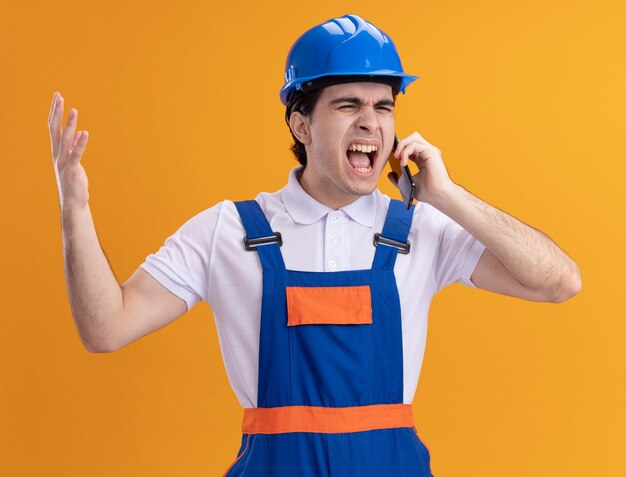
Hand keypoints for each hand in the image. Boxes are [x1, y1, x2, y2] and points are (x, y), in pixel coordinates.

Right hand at [48, 92, 89, 210]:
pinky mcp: (73, 169)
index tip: (57, 97)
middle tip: (58, 95)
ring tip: (74, 110)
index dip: (55, 111)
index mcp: (57, 151)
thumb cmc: (73, 181)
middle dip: (57, 112)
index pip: (53, 127)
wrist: (73, 201)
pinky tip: (85, 132)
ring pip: (65, 139)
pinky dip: (81, 143)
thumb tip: (77, 134)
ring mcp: (64, 161)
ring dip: (70, 124)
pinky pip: (76, 153)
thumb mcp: (73, 161)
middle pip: (54, 128)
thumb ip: (74, 147)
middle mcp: (57, 154)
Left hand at [387, 131, 455, 204]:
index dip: (400, 148)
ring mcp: (431, 151)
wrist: (438, 196)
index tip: (392, 156)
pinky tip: (403, 162)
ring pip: (414, 138)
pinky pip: (415, 145)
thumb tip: (390, 174)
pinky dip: (406, 152)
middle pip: (413, 137)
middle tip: (395, 156)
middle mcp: (428, 152)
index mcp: (423, 158)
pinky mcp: (432, 153)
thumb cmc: (428, 192)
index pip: (411, 146)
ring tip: (397, 157)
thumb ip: (398, 179)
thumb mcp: (407, 184)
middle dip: (401, 143)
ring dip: (402, 146)